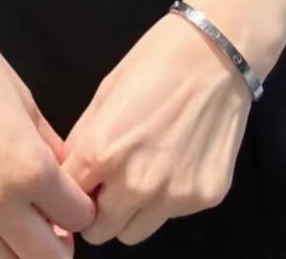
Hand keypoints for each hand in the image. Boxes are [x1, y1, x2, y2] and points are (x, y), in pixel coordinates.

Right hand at [0, 0, 96, 258]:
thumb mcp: (26, 102)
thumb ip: (50, 149)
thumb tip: (68, 180)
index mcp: (29, 168)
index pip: (77, 219)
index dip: (81, 210)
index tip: (74, 200)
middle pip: (46, 257)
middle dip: (58, 243)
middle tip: (53, 222)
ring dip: (20, 251)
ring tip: (20, 228)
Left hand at [57, 8, 252, 246]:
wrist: (216, 53)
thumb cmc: (155, 62)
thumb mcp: (105, 93)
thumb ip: (84, 139)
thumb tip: (70, 172)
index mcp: (101, 154)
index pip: (69, 202)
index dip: (72, 192)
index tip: (81, 184)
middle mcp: (135, 185)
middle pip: (100, 231)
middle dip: (99, 210)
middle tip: (108, 185)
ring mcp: (174, 196)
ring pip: (135, 232)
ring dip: (131, 212)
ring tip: (145, 171)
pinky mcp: (205, 198)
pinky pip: (174, 213)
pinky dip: (170, 197)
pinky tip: (179, 158)